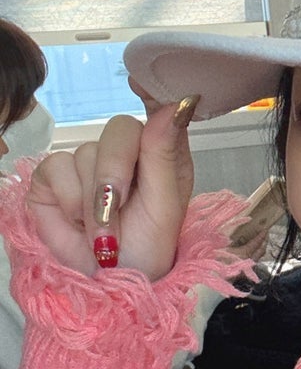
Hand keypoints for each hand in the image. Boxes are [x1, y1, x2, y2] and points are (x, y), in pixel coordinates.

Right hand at [27, 94, 199, 280]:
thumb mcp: (166, 206)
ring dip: (93, 203)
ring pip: (86, 152)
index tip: (142, 84)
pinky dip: (69, 200)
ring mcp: (89, 160)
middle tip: (117, 210)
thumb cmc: (148, 249)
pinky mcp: (56, 176)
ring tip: (104, 232)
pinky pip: (56, 167)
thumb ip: (166, 153)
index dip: (151, 91)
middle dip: (115, 174)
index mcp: (163, 152)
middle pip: (118, 130)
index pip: (158, 108)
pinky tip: (77, 221)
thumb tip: (176, 103)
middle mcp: (128, 151)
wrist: (111, 284)